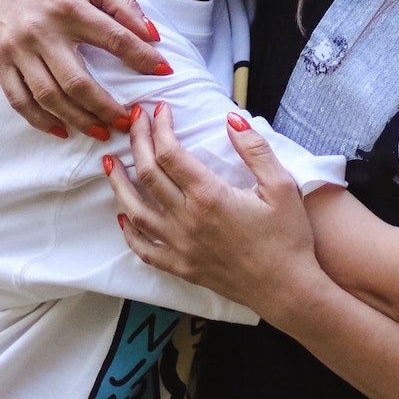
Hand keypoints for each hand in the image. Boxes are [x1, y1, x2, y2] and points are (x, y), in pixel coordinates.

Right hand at [0, 0, 169, 138]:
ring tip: (102, 132)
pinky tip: (62, 130)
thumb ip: (122, 3)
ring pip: (49, 97)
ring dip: (79, 121)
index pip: (115, 40)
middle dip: (107, 109)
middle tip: (128, 123)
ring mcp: (16, 49)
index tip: (164, 72)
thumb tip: (152, 35)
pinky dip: (40, 120)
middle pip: (79, 83)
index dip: (143, 58)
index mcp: (69, 8)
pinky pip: (19, 100)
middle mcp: (42, 32)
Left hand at [104, 101, 327, 320]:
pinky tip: (125, 216)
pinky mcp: (181, 267)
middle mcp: (187, 220)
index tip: (159, 110)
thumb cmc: (288, 238)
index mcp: (210, 196)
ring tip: (110, 162)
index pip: (170, 152)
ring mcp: (180, 246)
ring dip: (119, 183)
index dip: (159, 127)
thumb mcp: (282, 186)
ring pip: (135, 209)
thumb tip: (231, 120)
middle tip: (133, 120)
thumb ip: (255, 150)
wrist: (288, 289)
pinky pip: (144, 248)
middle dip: (137, 141)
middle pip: (147, 174)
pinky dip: (129, 231)